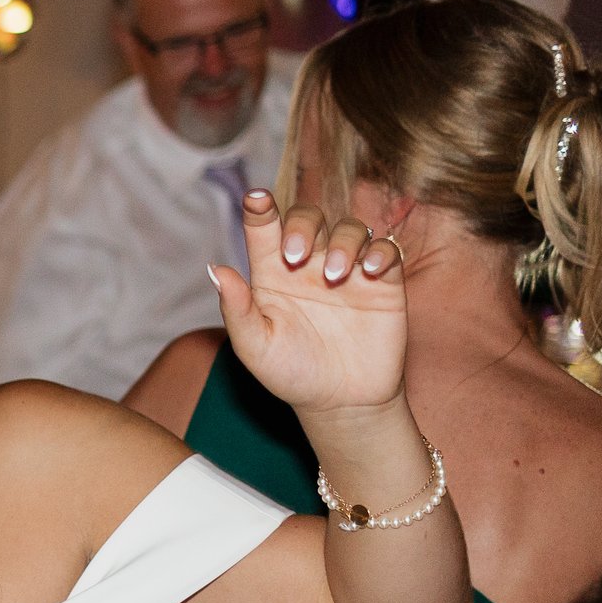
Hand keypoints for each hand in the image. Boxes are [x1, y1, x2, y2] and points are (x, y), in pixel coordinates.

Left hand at [215, 191, 407, 417]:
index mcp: (272, 274)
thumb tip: (216, 270)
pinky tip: (369, 272)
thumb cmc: (291, 373)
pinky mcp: (382, 283)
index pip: (264, 230)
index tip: (255, 199)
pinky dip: (379, 253)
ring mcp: (347, 271)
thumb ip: (237, 309)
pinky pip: (386, 251)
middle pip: (308, 218)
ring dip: (341, 243)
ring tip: (334, 276)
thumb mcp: (256, 347)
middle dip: (301, 226)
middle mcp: (309, 265)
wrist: (340, 403)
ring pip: (349, 229)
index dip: (260, 210)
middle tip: (296, 257)